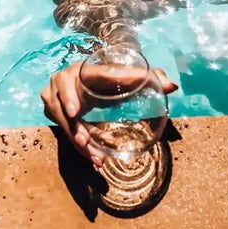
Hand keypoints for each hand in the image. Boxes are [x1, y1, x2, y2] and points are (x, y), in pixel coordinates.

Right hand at [40, 60, 177, 166]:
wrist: (87, 78)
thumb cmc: (109, 75)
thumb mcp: (125, 75)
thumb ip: (150, 78)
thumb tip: (173, 86)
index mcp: (81, 69)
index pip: (73, 81)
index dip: (70, 95)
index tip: (74, 112)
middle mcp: (62, 81)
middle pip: (61, 106)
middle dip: (71, 127)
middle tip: (84, 142)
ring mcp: (54, 97)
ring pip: (61, 122)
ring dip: (76, 141)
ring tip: (95, 157)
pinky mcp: (54, 111)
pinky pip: (62, 131)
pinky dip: (77, 146)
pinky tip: (94, 158)